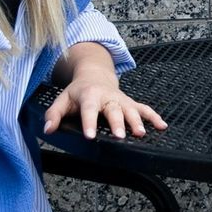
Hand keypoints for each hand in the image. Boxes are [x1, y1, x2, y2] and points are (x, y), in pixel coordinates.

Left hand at [43, 53, 165, 142]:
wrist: (95, 75)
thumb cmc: (78, 92)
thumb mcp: (62, 100)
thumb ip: (53, 115)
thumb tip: (48, 129)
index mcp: (89, 96)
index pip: (89, 109)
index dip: (89, 122)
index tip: (90, 136)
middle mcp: (108, 97)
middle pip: (114, 110)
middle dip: (118, 123)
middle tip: (120, 136)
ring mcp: (121, 100)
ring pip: (131, 110)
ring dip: (137, 121)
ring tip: (140, 134)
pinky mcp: (130, 103)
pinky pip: (144, 109)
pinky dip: (154, 117)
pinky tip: (162, 126)